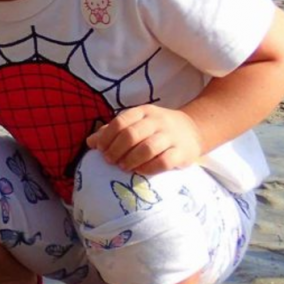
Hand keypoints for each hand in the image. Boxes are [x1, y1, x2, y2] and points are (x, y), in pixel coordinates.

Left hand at [86, 105, 203, 174]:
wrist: (193, 129)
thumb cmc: (156, 128)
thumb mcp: (136, 123)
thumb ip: (113, 131)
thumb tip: (90, 142)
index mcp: (143, 111)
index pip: (120, 122)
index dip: (107, 138)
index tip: (100, 150)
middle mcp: (158, 121)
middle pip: (131, 135)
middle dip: (116, 150)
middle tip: (110, 161)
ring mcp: (171, 136)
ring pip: (147, 148)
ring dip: (130, 160)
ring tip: (123, 167)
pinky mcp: (182, 152)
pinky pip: (164, 162)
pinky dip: (148, 168)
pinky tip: (140, 171)